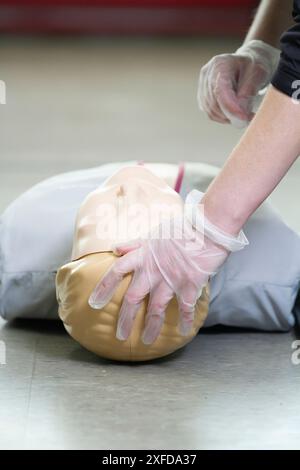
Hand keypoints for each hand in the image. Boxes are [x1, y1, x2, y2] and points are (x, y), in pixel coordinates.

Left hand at [89, 190, 248, 343]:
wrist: (207, 229)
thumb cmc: (181, 228)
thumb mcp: (154, 233)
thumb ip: (135, 243)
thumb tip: (116, 248)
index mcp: (142, 256)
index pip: (116, 272)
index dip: (103, 288)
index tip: (94, 303)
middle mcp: (152, 270)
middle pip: (133, 298)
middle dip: (125, 318)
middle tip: (119, 335)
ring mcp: (171, 280)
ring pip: (156, 308)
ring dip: (151, 326)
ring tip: (147, 340)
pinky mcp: (189, 286)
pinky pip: (185, 308)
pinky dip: (184, 320)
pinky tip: (183, 330)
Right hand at [198, 40, 279, 127]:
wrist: (246, 65)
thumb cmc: (253, 67)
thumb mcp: (258, 73)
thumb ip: (249, 90)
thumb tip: (240, 110)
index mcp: (220, 63)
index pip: (220, 89)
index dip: (230, 106)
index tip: (244, 117)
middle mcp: (207, 73)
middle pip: (214, 102)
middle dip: (231, 113)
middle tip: (249, 117)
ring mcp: (202, 85)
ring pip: (211, 110)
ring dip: (227, 117)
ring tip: (243, 114)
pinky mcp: (203, 97)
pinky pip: (210, 114)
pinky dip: (223, 118)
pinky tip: (234, 113)